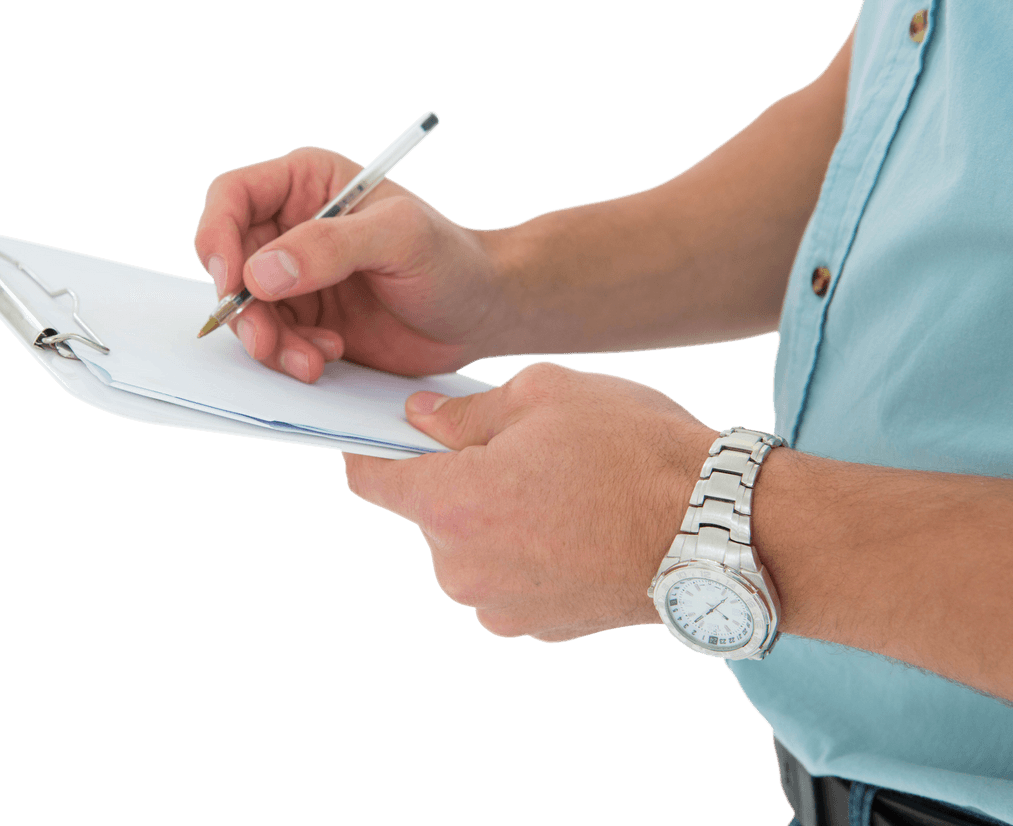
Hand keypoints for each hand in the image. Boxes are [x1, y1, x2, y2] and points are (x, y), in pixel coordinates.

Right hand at [194, 146, 509, 382]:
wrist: (481, 313)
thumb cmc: (452, 259)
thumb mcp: (399, 238)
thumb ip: (331, 246)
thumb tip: (259, 273)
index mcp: (308, 184)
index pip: (232, 197)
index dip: (217, 236)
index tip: (231, 282)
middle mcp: (293, 227)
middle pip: (229, 262)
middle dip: (242, 308)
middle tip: (267, 340)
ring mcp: (298, 277)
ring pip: (247, 309)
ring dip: (268, 341)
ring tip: (312, 360)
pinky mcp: (309, 320)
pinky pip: (273, 340)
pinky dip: (289, 356)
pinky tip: (328, 358)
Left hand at [343, 362, 716, 641]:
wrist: (719, 531)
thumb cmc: (636, 453)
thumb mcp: (546, 396)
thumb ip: (465, 413)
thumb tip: (421, 420)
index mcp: (453, 506)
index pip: (371, 479)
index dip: (371, 448)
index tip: (385, 432)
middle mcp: (463, 570)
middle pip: (430, 514)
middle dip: (458, 478)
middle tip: (517, 449)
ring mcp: (501, 607)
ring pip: (471, 548)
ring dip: (497, 518)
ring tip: (561, 489)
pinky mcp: (540, 627)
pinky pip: (510, 578)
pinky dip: (528, 551)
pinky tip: (577, 525)